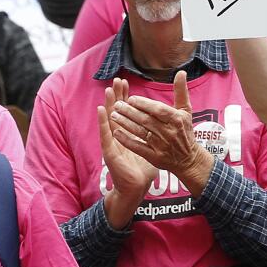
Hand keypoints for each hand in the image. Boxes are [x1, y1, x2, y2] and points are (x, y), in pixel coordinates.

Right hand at [97, 78, 157, 227]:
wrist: (137, 186)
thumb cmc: (145, 165)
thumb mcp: (154, 143)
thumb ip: (156, 130)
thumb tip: (165, 119)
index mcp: (130, 132)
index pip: (127, 111)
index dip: (126, 96)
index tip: (125, 82)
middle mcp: (120, 135)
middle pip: (117, 112)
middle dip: (117, 96)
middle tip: (116, 80)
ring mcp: (113, 143)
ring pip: (109, 120)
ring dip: (108, 104)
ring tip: (107, 90)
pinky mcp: (110, 152)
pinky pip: (106, 135)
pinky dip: (103, 122)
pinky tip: (101, 111)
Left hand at [109, 71, 215, 195]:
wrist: (188, 158)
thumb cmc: (185, 130)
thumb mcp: (186, 110)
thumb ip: (181, 91)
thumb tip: (181, 72)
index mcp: (177, 119)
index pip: (158, 110)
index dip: (144, 104)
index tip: (131, 98)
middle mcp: (169, 132)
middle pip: (146, 120)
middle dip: (130, 112)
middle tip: (117, 105)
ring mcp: (161, 145)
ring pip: (140, 132)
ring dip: (125, 123)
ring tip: (113, 115)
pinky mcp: (154, 157)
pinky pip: (138, 147)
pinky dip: (127, 140)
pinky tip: (116, 133)